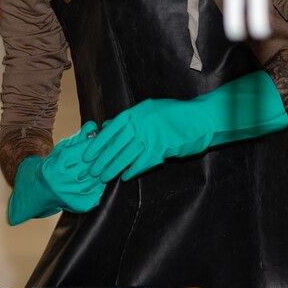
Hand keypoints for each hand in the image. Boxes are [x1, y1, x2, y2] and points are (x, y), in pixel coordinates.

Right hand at [7, 120, 110, 224]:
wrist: (40, 190)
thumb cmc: (54, 166)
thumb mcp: (62, 149)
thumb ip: (78, 138)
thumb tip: (93, 126)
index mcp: (58, 166)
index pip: (84, 151)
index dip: (97, 143)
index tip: (106, 137)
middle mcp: (64, 182)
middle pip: (92, 165)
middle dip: (104, 156)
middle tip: (113, 148)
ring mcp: (72, 195)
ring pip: (98, 179)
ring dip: (104, 170)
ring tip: (108, 163)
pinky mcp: (80, 205)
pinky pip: (98, 192)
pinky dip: (101, 184)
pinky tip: (100, 179)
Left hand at [83, 70, 287, 181]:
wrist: (200, 119)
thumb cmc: (174, 114)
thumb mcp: (149, 110)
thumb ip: (129, 119)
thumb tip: (107, 126)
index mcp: (136, 113)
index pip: (110, 131)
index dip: (97, 145)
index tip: (87, 155)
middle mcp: (141, 124)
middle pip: (115, 146)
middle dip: (101, 160)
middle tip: (90, 171)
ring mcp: (151, 137)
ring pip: (125, 156)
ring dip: (113, 168)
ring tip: (102, 178)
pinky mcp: (161, 149)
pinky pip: (142, 162)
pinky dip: (133, 170)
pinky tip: (125, 177)